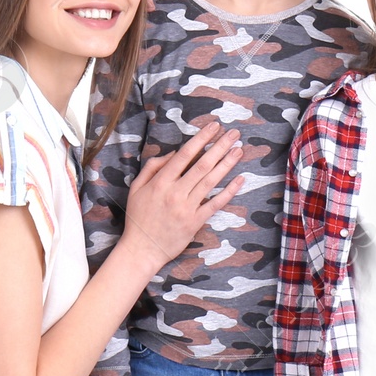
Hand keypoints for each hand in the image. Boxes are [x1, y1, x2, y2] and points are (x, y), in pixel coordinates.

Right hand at [122, 121, 244, 268]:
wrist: (142, 249)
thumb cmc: (138, 217)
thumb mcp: (136, 187)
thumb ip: (153, 167)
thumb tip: (174, 153)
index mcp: (161, 182)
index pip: (185, 155)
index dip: (201, 139)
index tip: (213, 127)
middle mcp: (175, 192)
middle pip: (202, 165)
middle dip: (220, 146)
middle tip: (234, 134)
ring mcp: (186, 208)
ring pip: (210, 181)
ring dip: (227, 164)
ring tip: (239, 150)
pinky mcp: (195, 222)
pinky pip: (215, 204)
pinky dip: (229, 191)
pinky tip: (239, 179)